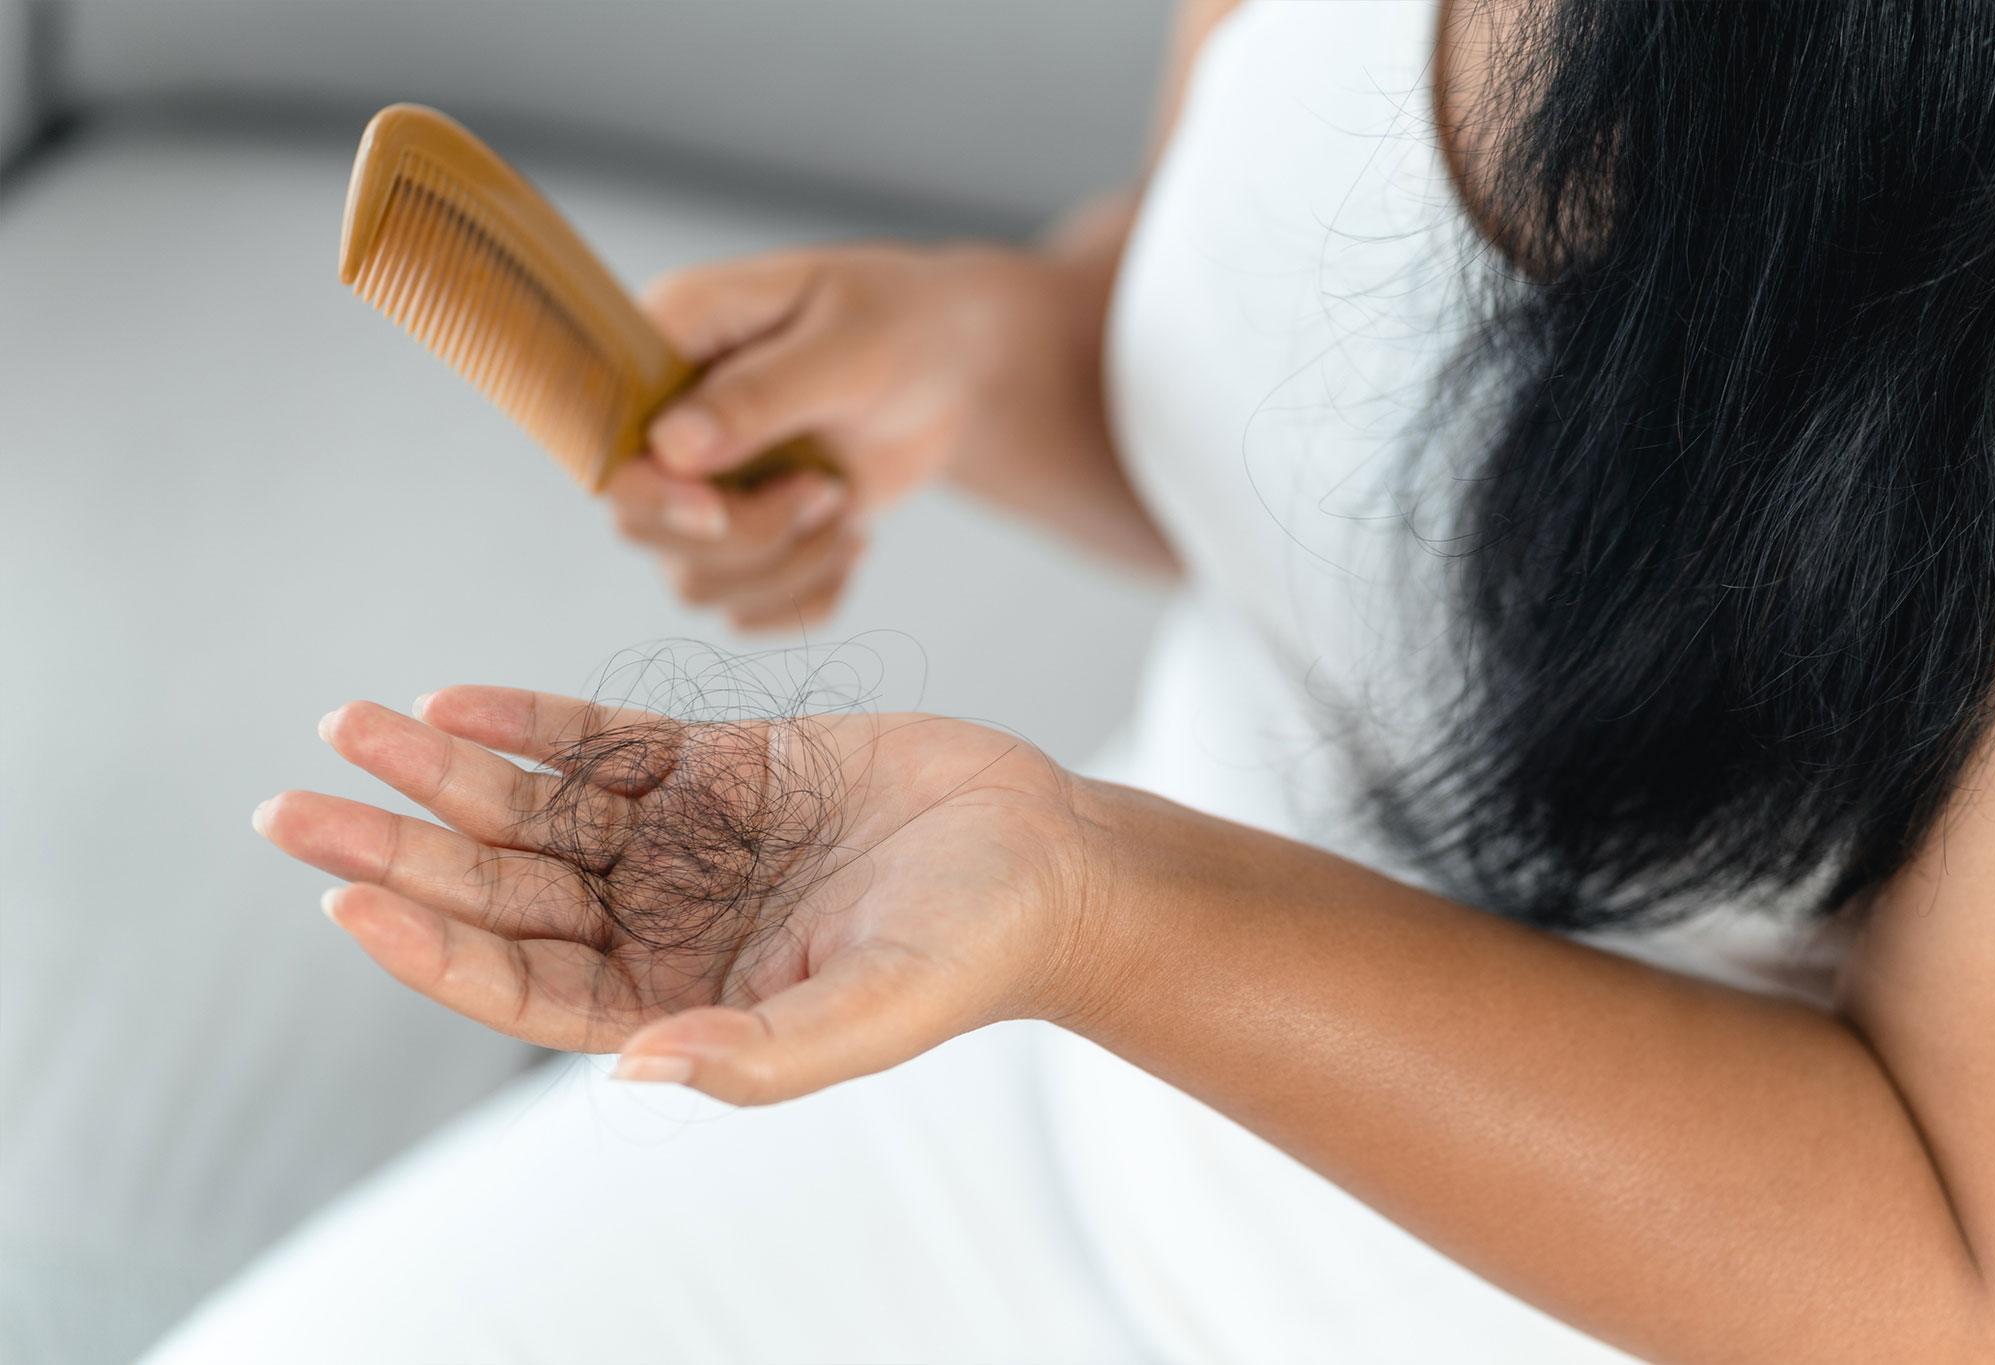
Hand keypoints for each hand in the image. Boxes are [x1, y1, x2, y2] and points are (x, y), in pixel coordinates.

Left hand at [252, 687, 1104, 1103]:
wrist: (1048, 855)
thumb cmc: (970, 950)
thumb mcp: (871, 1011)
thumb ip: (757, 1050)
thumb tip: (636, 1070)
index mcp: (679, 1000)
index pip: (523, 984)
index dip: (434, 946)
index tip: (351, 901)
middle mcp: (663, 922)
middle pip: (502, 887)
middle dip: (397, 848)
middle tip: (289, 811)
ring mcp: (685, 838)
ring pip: (534, 807)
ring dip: (441, 772)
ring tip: (349, 728)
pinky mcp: (720, 762)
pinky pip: (603, 742)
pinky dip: (531, 722)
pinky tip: (453, 701)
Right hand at [609, 241, 1114, 629]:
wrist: (954, 369)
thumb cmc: (902, 326)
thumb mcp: (847, 348)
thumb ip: (760, 395)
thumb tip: (671, 448)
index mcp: (669, 341)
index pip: (607, 441)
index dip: (651, 493)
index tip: (718, 506)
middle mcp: (665, 419)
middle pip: (640, 527)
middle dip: (746, 535)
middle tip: (827, 491)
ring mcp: (701, 484)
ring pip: (694, 582)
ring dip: (786, 567)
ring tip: (844, 505)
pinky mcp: (744, 534)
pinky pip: (745, 611)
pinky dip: (806, 597)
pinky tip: (852, 540)